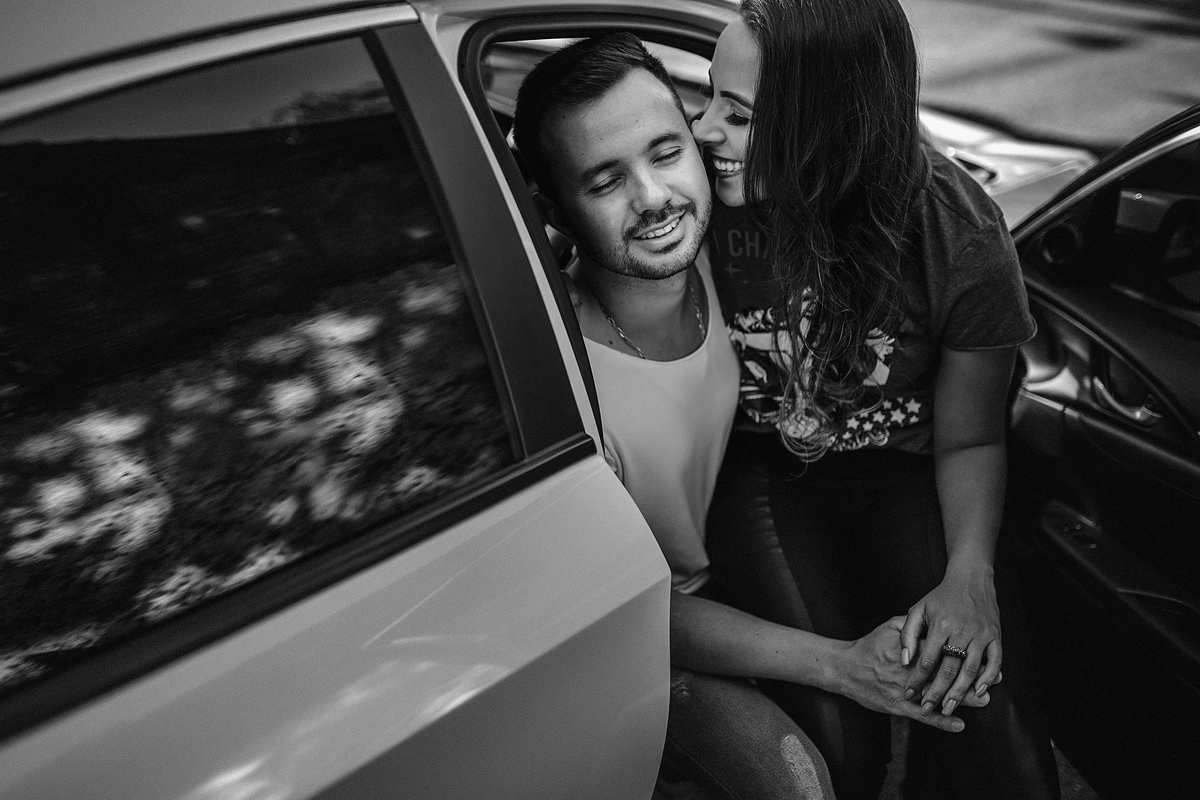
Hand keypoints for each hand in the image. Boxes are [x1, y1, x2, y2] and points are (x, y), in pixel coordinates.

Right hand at [834, 617, 988, 733]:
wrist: (844, 668)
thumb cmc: (868, 646)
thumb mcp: (888, 627)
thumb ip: (912, 623)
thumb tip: (932, 618)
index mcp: (910, 650)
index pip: (942, 650)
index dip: (964, 652)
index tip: (983, 652)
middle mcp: (909, 671)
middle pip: (945, 674)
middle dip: (970, 676)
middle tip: (993, 679)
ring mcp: (904, 690)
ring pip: (937, 695)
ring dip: (962, 699)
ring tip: (983, 700)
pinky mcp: (898, 706)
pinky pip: (923, 716)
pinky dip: (941, 721)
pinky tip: (959, 724)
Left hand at [900, 569, 1002, 716]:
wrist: (970, 579)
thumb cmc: (941, 596)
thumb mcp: (918, 610)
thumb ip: (909, 635)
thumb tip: (905, 660)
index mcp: (940, 625)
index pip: (926, 660)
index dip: (917, 680)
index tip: (909, 694)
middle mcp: (961, 631)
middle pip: (948, 670)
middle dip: (937, 693)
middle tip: (928, 708)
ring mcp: (980, 634)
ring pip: (970, 670)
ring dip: (960, 692)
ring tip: (949, 708)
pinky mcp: (995, 636)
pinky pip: (995, 661)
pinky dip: (988, 678)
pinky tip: (979, 691)